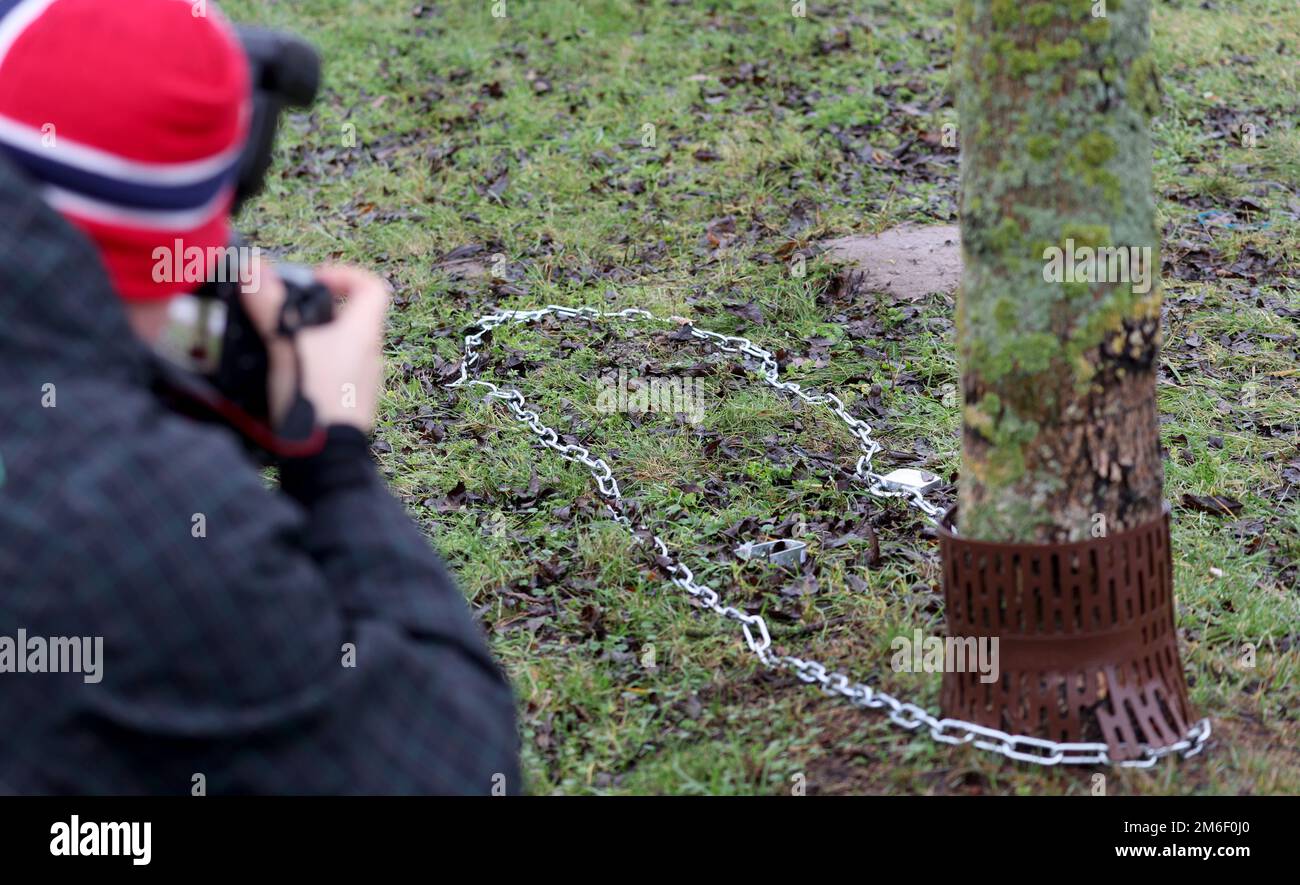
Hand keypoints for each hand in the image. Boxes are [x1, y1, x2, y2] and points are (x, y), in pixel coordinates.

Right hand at [240, 260, 390, 431]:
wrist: (325, 457)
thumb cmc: (313, 398)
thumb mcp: (285, 346)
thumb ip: (269, 306)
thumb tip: (254, 269)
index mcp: (362, 333)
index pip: (372, 287)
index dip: (344, 275)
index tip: (315, 280)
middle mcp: (370, 355)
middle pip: (352, 317)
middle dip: (318, 311)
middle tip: (286, 314)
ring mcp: (364, 381)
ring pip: (342, 347)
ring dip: (314, 341)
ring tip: (281, 346)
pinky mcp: (353, 403)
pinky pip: (337, 373)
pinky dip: (315, 367)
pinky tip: (288, 376)